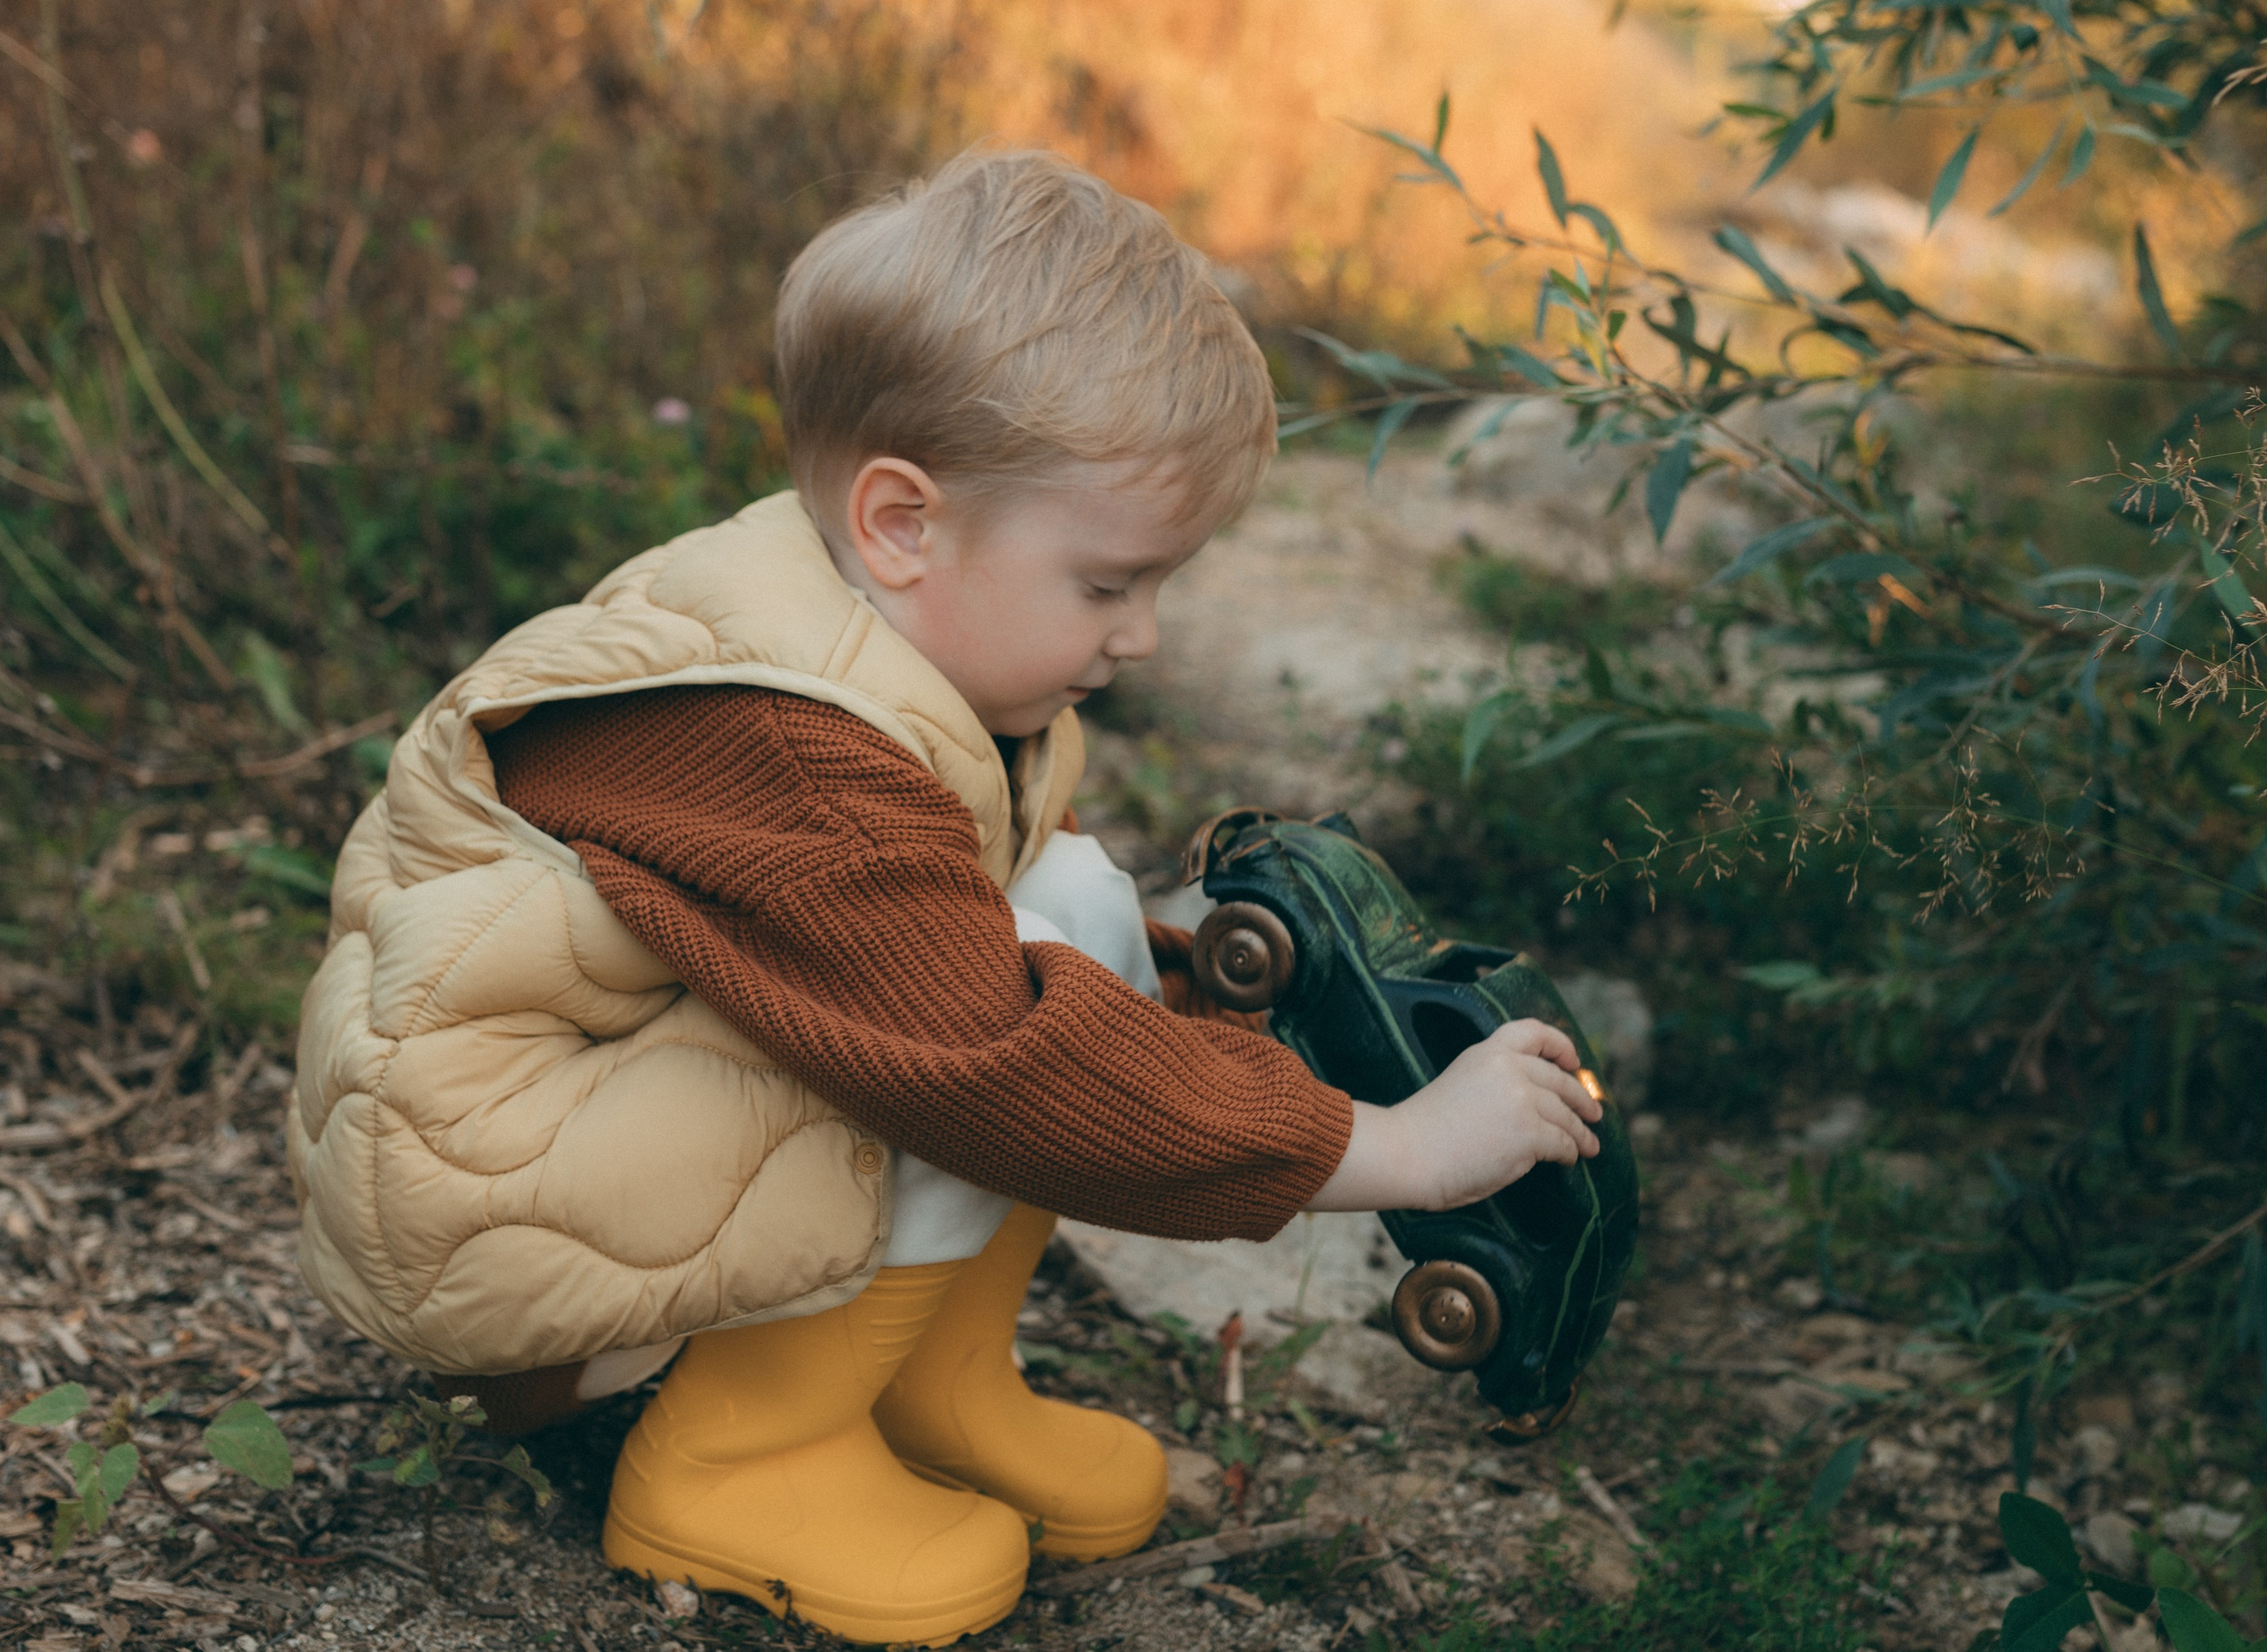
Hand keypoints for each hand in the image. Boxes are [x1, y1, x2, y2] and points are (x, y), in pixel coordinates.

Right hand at [1304, 1018, 1604, 1212]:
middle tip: (1593, 1112)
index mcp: (1487, 1052)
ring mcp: (1522, 1099)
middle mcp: (1509, 1068)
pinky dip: (1569, 1152)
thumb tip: (1533, 1103)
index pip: (1534, 1032)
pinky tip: (1569, 1159)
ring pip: (1566, 1115)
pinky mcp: (1530, 1132)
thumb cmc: (1423, 1130)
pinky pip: (1563, 1142)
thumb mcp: (1460, 1083)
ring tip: (1589, 1145)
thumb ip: (1495, 1082)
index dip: (1560, 1044)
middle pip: (1559, 1079)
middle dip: (1581, 1098)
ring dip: (1581, 1132)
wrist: (1407, 1153)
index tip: (1573, 1061)